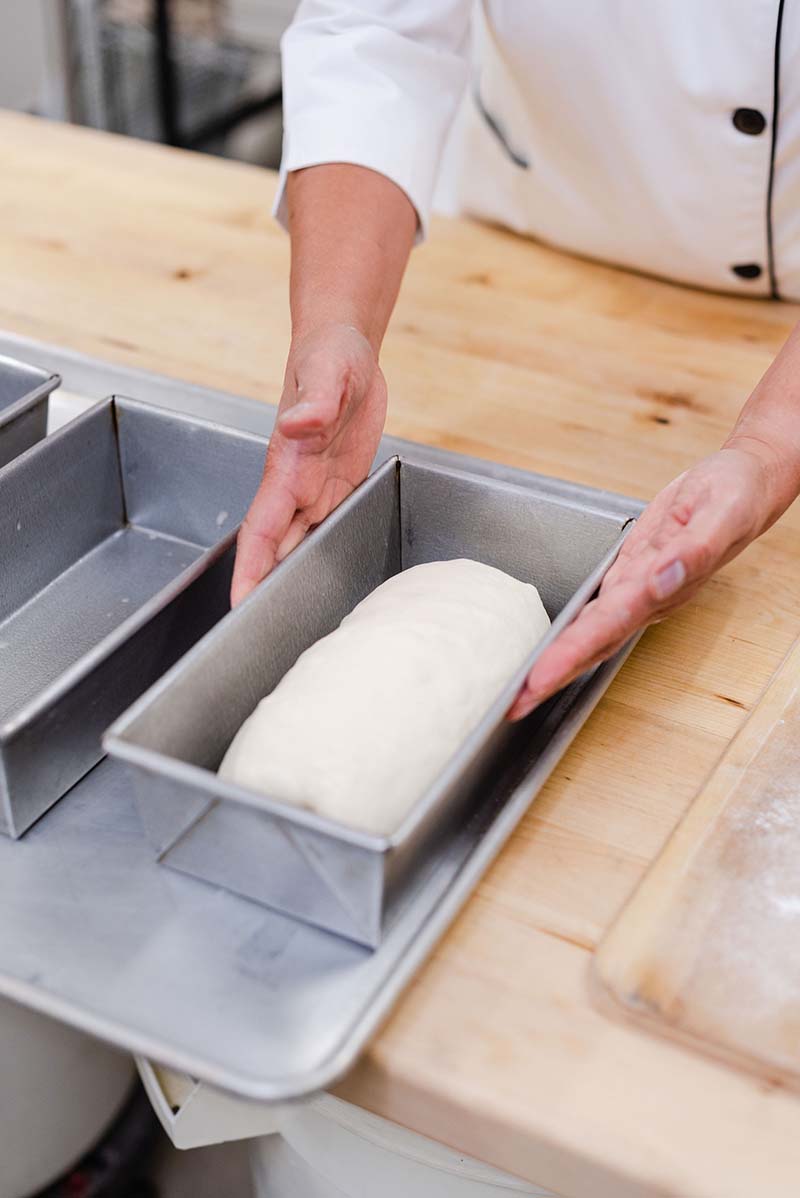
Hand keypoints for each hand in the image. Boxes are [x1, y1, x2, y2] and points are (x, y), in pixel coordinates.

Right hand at [231, 323, 386, 605]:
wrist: (345, 347)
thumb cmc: (330, 356)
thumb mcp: (328, 373)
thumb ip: (315, 401)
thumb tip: (300, 424)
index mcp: (288, 468)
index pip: (262, 530)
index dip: (251, 569)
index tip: (240, 605)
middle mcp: (298, 486)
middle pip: (277, 550)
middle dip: (268, 590)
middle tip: (266, 638)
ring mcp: (319, 488)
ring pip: (302, 545)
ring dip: (295, 579)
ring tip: (296, 624)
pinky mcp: (341, 485)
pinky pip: (329, 527)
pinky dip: (325, 555)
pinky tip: (330, 581)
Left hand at [508, 444, 782, 719]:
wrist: (745, 485)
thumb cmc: (737, 497)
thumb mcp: (721, 515)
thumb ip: (693, 552)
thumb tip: (661, 579)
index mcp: (662, 588)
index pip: (607, 628)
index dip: (571, 655)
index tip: (539, 679)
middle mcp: (645, 597)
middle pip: (591, 644)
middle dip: (552, 674)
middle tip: (512, 703)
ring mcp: (636, 588)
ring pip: (589, 632)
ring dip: (555, 660)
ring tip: (520, 689)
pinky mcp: (629, 572)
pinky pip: (594, 609)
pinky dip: (568, 631)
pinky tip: (548, 646)